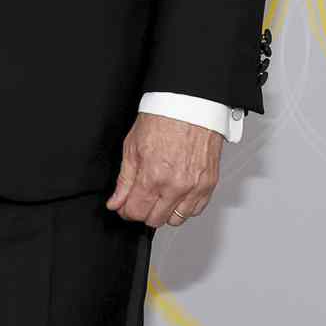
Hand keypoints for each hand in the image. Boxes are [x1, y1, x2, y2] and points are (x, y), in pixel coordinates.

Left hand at [106, 112, 222, 228]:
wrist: (189, 105)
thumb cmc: (162, 119)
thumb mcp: (132, 147)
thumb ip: (124, 180)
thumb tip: (116, 202)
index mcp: (154, 176)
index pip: (136, 212)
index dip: (126, 210)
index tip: (125, 205)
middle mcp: (176, 185)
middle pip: (155, 219)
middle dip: (144, 212)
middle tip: (141, 199)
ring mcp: (195, 186)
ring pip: (177, 219)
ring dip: (165, 212)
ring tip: (159, 196)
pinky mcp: (209, 183)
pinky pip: (196, 209)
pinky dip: (185, 207)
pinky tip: (176, 195)